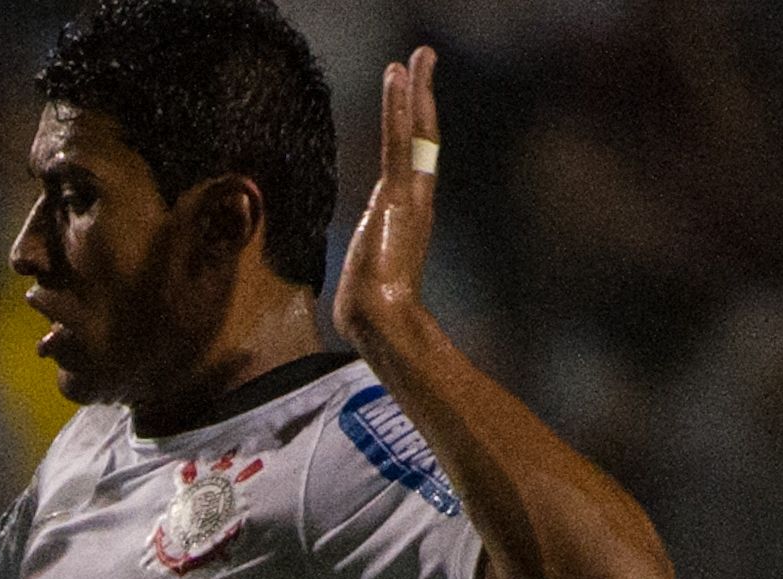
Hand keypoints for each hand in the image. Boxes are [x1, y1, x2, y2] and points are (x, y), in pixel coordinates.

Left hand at [337, 48, 442, 359]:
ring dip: (414, 90)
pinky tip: (398, 79)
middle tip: (423, 54)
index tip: (410, 93)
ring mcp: (409, 192)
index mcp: (406, 207)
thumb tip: (359, 281)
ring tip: (416, 55)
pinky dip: (399, 107)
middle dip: (422, 93)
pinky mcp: (397, 194)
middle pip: (423, 132)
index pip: (413, 153)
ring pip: (414, 130)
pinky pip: (399, 140)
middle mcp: (415, 194)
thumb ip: (369, 259)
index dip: (413, 120)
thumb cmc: (371, 306)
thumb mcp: (367, 270)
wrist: (381, 320)